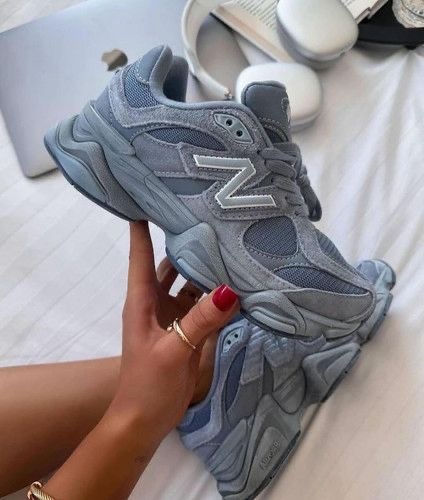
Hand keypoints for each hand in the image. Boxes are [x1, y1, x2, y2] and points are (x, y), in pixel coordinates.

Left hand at [108, 221, 239, 447]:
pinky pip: (204, 305)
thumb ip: (200, 321)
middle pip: (169, 264)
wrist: (146, 421)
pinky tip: (236, 283)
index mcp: (142, 301)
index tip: (146, 199)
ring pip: (190, 283)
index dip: (140, 228)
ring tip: (228, 245)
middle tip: (207, 217)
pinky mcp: (188, 331)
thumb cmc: (147, 384)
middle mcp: (157, 302)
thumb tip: (230, 289)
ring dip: (205, 269)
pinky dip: (217, 295)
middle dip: (184, 243)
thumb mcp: (173, 351)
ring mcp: (173, 317)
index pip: (139, 255)